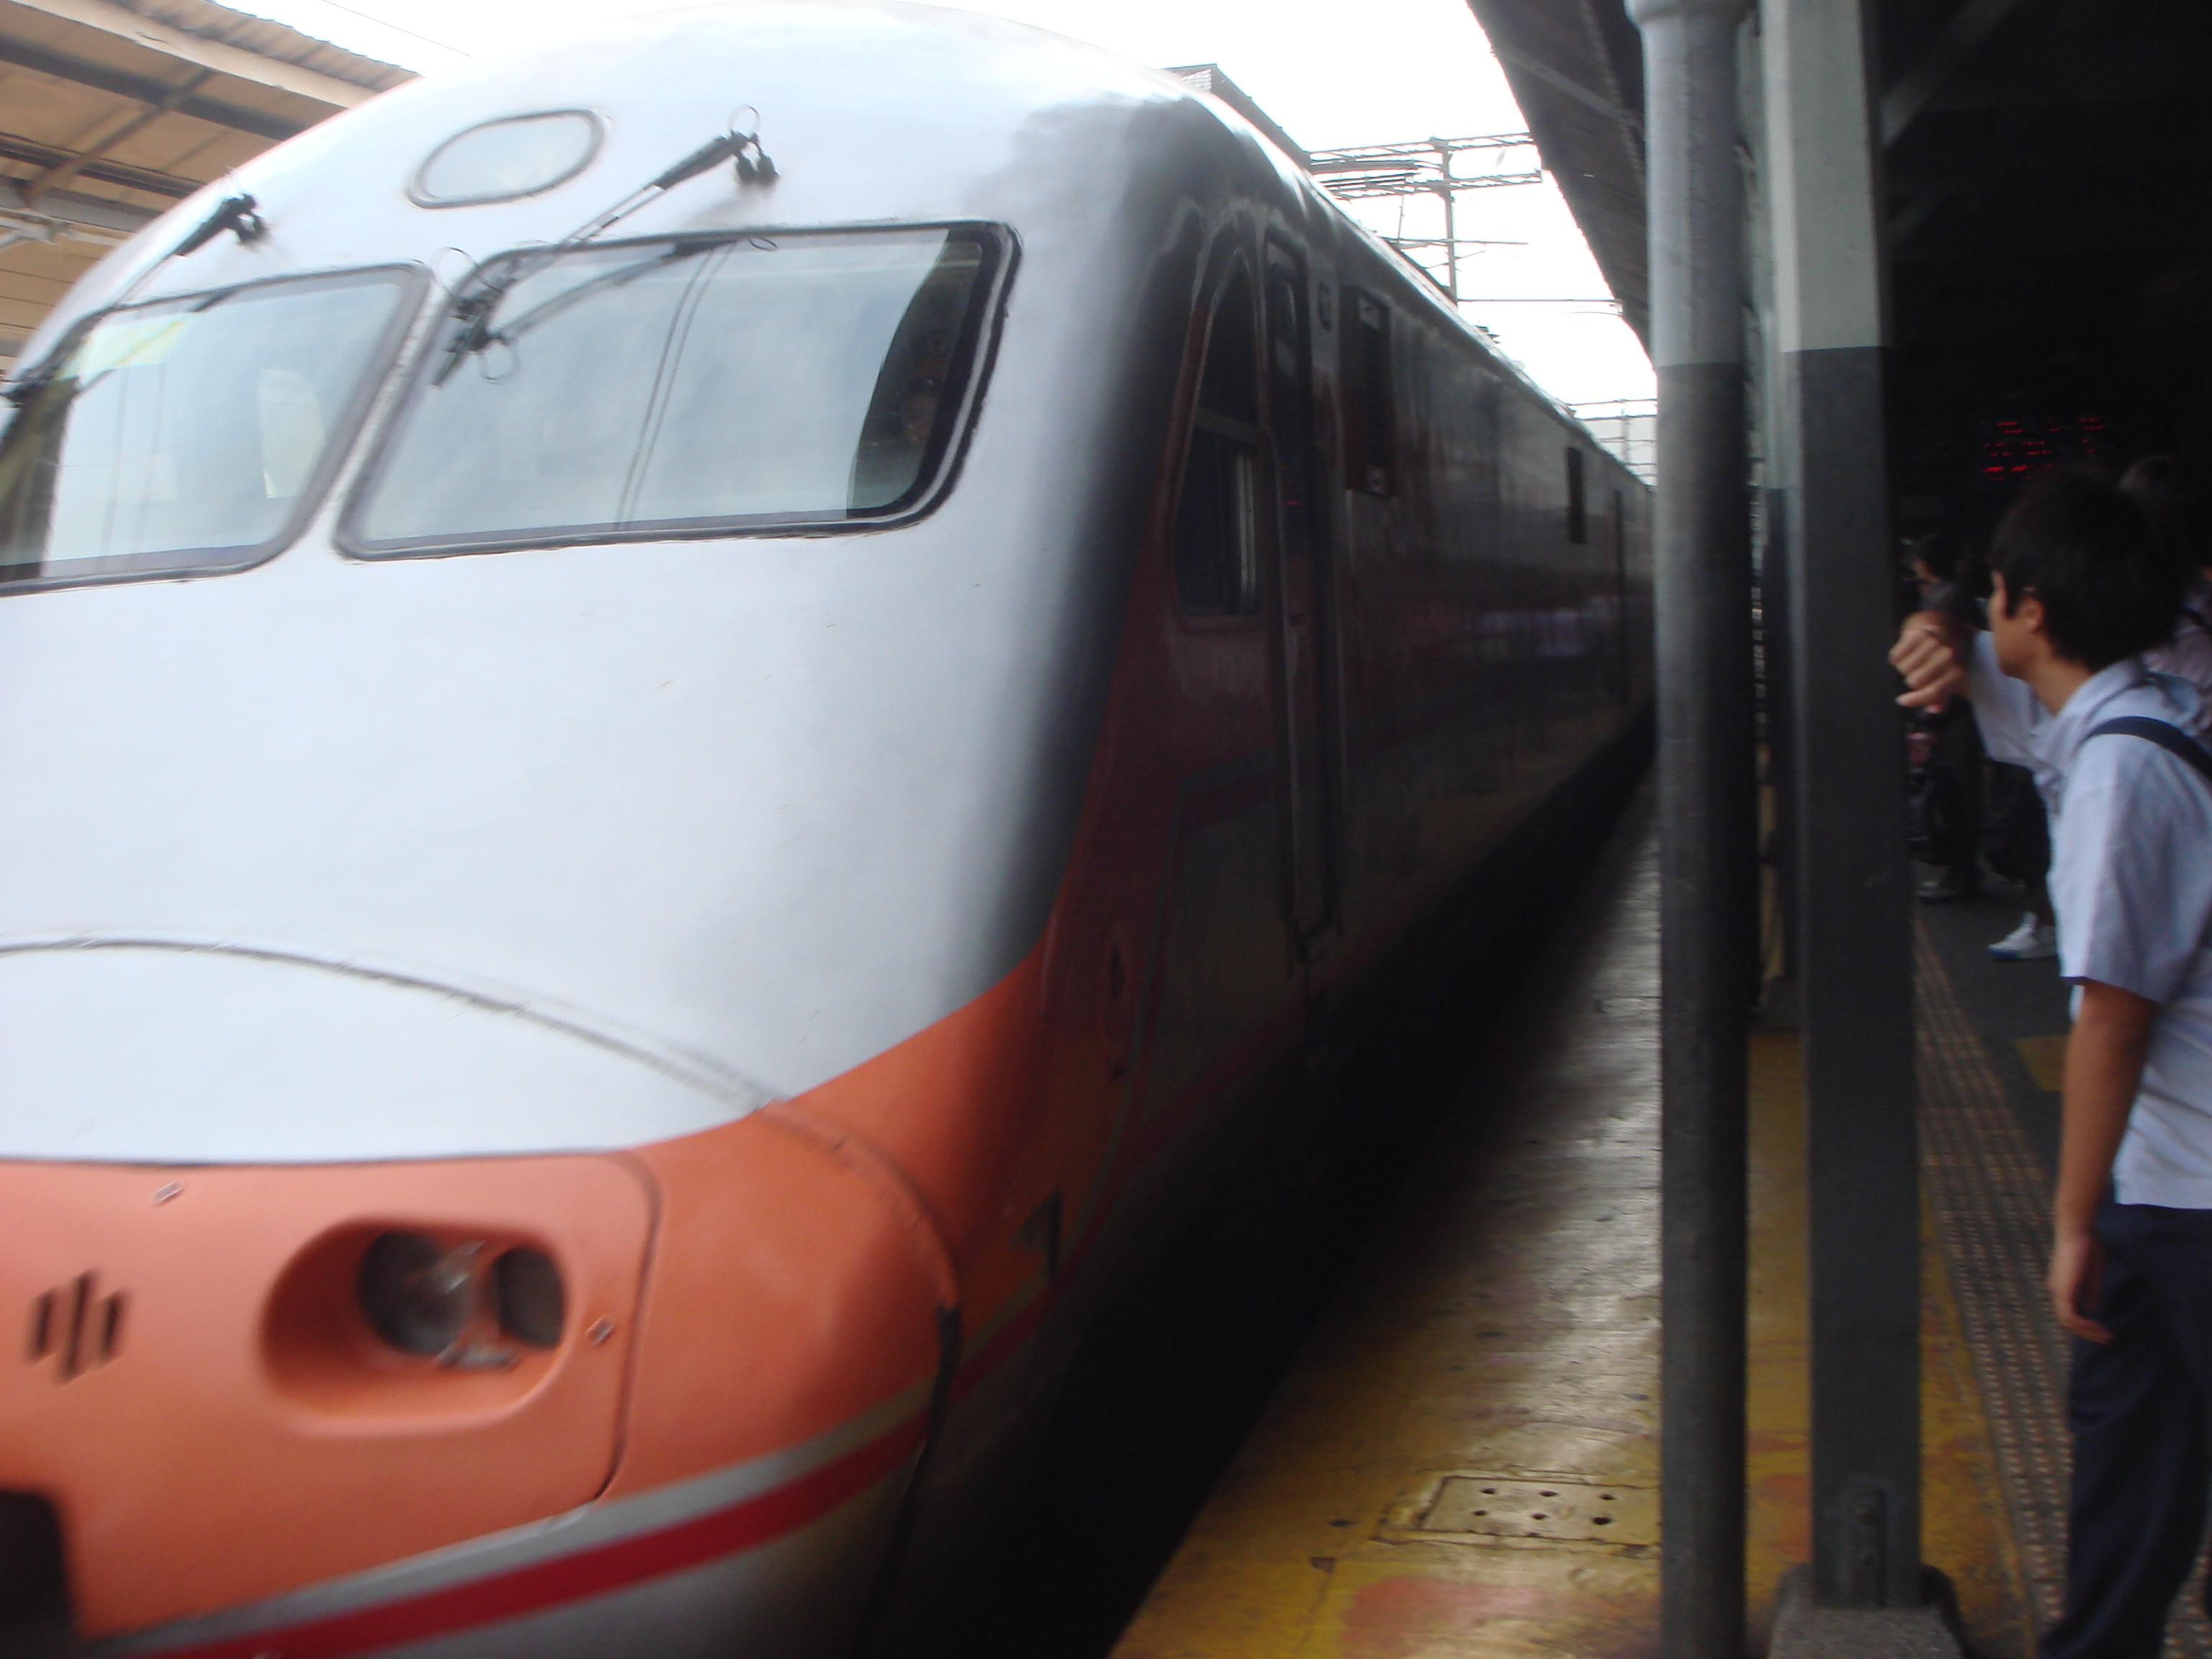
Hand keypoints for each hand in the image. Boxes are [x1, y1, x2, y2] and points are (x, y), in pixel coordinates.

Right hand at [1891, 614, 1969, 711]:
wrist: (1942, 628)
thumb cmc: (1944, 661)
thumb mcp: (1949, 679)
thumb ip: (1942, 697)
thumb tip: (1933, 710)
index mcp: (1958, 670)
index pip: (1934, 691)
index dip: (1916, 699)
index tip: (1903, 701)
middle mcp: (1948, 655)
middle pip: (1914, 681)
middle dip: (1912, 681)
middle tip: (1918, 674)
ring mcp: (1933, 643)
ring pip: (1904, 669)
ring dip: (1905, 669)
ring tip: (1914, 662)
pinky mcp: (1917, 634)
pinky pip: (1896, 657)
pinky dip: (1897, 658)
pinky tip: (1907, 653)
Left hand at [2048, 1225, 2111, 1342]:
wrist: (2079, 1231)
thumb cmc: (2088, 1247)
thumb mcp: (2092, 1275)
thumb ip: (2091, 1293)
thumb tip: (2093, 1310)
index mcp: (2062, 1286)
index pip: (2070, 1313)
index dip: (2087, 1325)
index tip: (2105, 1330)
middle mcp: (2056, 1290)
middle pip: (2068, 1320)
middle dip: (2088, 1332)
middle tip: (2107, 1339)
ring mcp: (2057, 1290)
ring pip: (2068, 1321)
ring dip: (2087, 1331)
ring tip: (2105, 1336)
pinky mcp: (2062, 1290)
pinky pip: (2069, 1316)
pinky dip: (2083, 1324)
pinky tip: (2097, 1327)